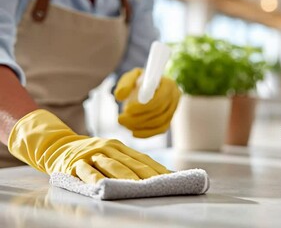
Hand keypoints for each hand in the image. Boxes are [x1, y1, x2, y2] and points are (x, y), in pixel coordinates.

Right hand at [8, 110, 169, 183]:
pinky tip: (104, 187)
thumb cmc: (91, 155)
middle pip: (132, 163)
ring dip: (127, 177)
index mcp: (120, 147)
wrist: (57, 145)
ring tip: (139, 187)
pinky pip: (87, 172)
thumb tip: (154, 176)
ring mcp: (92, 154)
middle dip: (147, 175)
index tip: (170, 179)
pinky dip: (96, 179)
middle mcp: (109, 148)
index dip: (157, 169)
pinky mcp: (75, 163)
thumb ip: (128, 163)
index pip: (142, 159)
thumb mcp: (110, 154)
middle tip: (159, 186)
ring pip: (113, 166)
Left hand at [114, 68, 180, 137]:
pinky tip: (133, 132)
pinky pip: (160, 130)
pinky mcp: (169, 120)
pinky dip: (146, 133)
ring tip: (124, 123)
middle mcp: (175, 97)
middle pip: (159, 112)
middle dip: (138, 118)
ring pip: (159, 122)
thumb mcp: (131, 77)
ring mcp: (173, 110)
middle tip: (120, 119)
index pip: (159, 99)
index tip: (127, 109)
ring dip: (140, 125)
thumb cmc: (139, 81)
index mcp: (168, 84)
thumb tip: (120, 96)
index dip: (144, 106)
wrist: (146, 89)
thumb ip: (125, 83)